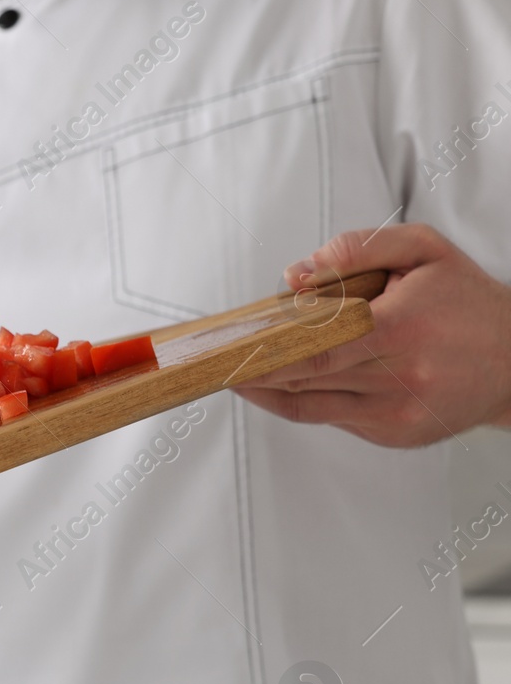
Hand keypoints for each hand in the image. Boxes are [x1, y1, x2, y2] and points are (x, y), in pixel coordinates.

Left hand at [235, 223, 510, 446]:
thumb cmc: (470, 303)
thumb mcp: (425, 251)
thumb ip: (360, 249)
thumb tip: (298, 273)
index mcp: (402, 327)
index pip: (315, 345)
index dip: (265, 350)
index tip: (228, 346)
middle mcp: (399, 376)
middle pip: (304, 376)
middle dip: (254, 368)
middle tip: (214, 359)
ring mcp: (395, 412)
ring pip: (309, 402)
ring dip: (267, 388)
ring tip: (233, 370)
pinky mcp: (393, 434)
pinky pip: (331, 417)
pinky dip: (302, 398)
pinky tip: (279, 382)